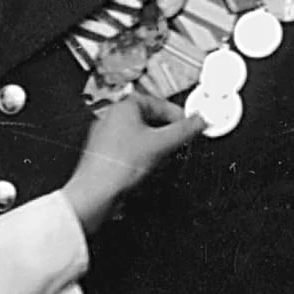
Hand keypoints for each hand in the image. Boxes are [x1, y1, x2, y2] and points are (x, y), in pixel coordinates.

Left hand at [60, 93, 205, 232]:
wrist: (95, 191)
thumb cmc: (116, 165)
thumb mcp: (160, 144)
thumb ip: (183, 131)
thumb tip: (199, 121)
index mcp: (123, 107)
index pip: (157, 102)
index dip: (176, 113)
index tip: (189, 123)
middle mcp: (112, 118)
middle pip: (148, 118)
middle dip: (166, 131)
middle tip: (178, 140)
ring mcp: (107, 136)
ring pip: (140, 135)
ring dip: (155, 145)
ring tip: (162, 156)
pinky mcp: (106, 154)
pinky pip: (130, 149)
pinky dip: (142, 155)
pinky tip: (146, 168)